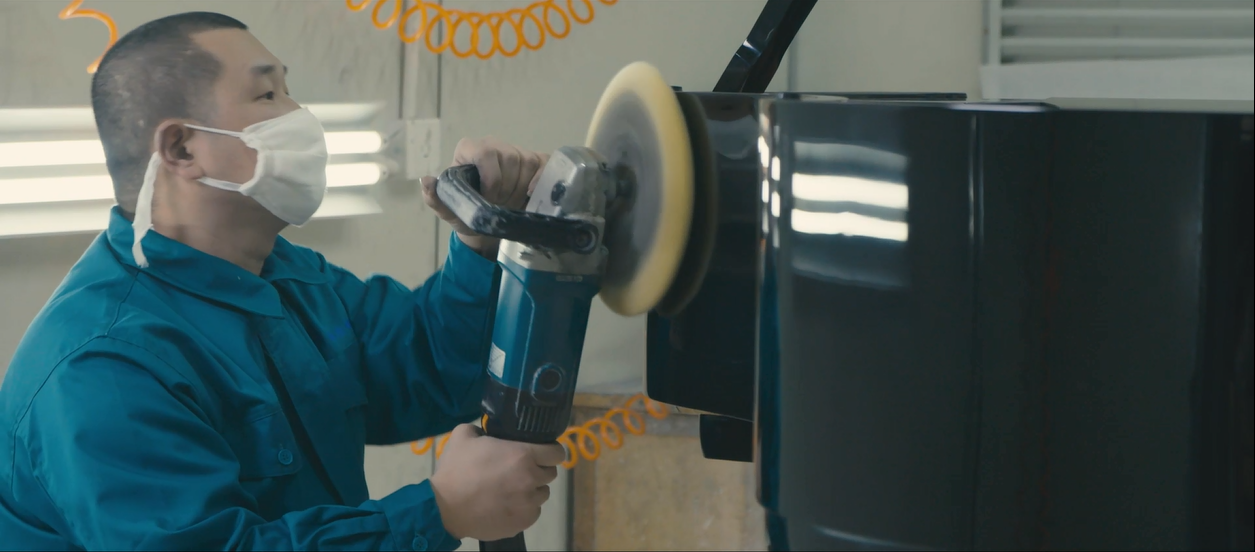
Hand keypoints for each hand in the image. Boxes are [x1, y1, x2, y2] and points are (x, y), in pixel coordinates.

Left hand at [422, 137, 548, 256]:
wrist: (487, 222)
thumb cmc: (466, 213)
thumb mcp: (449, 211)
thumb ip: (435, 199)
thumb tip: (426, 181)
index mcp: (469, 149)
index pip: (485, 152)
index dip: (491, 177)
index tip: (488, 198)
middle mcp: (493, 145)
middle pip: (511, 158)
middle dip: (507, 187)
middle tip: (499, 204)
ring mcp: (515, 151)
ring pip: (528, 162)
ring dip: (522, 188)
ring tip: (510, 202)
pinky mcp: (534, 161)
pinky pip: (544, 163)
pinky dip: (542, 180)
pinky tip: (532, 195)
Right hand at [429, 424, 565, 540]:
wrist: (444, 507)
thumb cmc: (455, 470)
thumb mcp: (463, 436)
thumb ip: (480, 428)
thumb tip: (485, 431)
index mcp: (523, 455)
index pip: (556, 452)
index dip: (551, 450)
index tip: (543, 451)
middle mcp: (531, 479)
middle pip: (550, 473)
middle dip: (539, 469)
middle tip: (521, 469)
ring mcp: (528, 504)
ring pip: (542, 494)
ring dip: (532, 490)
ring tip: (513, 489)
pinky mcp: (522, 523)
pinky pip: (533, 512)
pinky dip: (524, 508)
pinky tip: (508, 504)